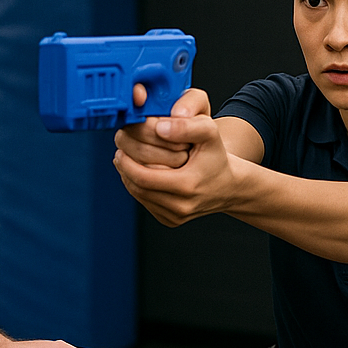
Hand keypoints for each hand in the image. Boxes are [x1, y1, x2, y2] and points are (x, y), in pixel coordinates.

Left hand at [114, 98, 235, 226]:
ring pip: (139, 196)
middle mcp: (181, 206)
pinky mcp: (171, 221)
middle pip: (137, 187)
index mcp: (188, 186)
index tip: (121, 145)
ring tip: (126, 159)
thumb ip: (187, 126)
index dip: (127, 161)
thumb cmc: (215, 156)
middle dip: (124, 166)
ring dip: (128, 176)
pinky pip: (145, 203)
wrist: (227, 185)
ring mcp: (175, 216)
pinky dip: (137, 187)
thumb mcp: (209, 133)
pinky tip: (138, 172)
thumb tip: (160, 127)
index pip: (143, 177)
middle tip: (120, 149)